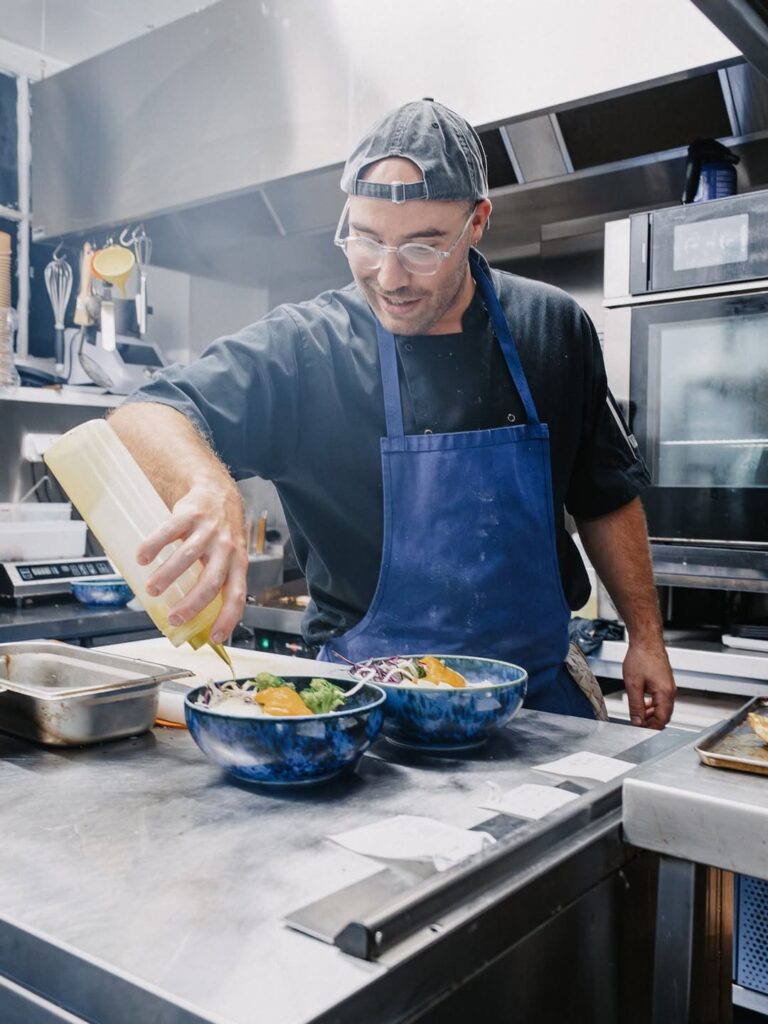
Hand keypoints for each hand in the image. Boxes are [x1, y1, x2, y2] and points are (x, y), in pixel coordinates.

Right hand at [136, 478, 247, 642]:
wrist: (217, 491)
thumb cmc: (221, 532)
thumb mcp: (228, 557)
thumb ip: (214, 581)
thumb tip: (192, 616)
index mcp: (238, 563)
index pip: (236, 595)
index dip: (228, 618)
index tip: (214, 637)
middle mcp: (226, 548)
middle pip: (211, 581)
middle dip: (192, 603)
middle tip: (173, 617)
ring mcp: (209, 531)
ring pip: (188, 556)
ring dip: (168, 575)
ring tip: (151, 589)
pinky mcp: (190, 514)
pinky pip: (170, 530)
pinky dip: (154, 545)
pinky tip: (142, 557)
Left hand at [622, 641, 675, 728]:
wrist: (646, 641)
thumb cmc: (641, 657)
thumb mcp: (633, 684)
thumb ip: (636, 706)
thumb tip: (637, 722)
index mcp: (665, 693)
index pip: (662, 720)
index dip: (650, 728)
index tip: (639, 730)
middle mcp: (671, 691)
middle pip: (664, 716)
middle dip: (651, 722)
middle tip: (637, 724)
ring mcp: (669, 687)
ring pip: (663, 708)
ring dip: (651, 714)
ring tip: (638, 715)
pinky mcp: (665, 683)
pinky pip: (662, 700)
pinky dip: (653, 706)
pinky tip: (643, 704)